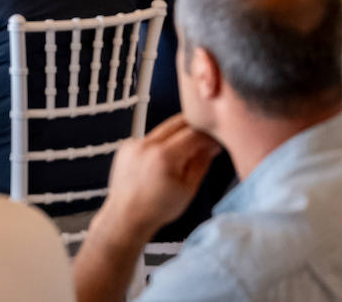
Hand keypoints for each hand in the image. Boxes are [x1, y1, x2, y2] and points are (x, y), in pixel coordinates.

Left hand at [74, 115, 219, 301]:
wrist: (126, 218)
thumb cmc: (156, 210)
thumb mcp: (188, 189)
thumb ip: (202, 162)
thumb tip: (212, 144)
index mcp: (164, 157)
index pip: (194, 132)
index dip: (209, 135)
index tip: (215, 140)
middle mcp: (147, 145)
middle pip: (179, 122)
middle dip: (195, 127)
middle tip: (204, 140)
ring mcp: (134, 144)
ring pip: (165, 128)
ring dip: (178, 135)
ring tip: (181, 156)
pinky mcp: (127, 146)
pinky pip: (151, 136)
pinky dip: (162, 143)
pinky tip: (162, 162)